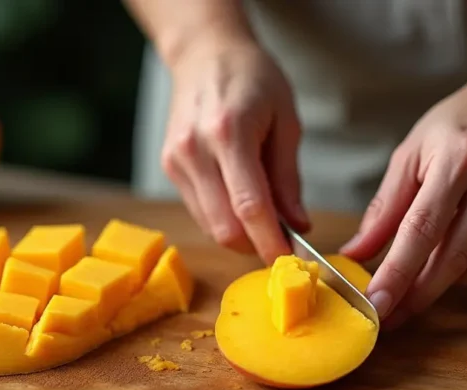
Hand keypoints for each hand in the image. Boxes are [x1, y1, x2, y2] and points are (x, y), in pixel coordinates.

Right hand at [160, 35, 309, 263]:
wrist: (205, 53)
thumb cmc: (252, 79)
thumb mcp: (286, 120)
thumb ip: (288, 178)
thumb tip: (298, 225)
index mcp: (229, 132)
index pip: (250, 206)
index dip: (270, 241)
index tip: (291, 259)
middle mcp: (195, 150)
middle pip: (224, 226)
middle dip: (255, 245)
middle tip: (282, 244)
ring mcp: (176, 161)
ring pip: (209, 225)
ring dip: (239, 235)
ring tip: (264, 220)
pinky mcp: (169, 167)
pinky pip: (199, 210)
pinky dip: (223, 218)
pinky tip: (240, 203)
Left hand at [340, 79, 466, 327]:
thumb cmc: (460, 125)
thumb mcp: (412, 153)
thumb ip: (384, 207)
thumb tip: (356, 254)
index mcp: (459, 159)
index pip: (421, 229)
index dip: (396, 273)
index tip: (376, 304)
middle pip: (453, 257)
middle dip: (418, 294)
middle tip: (390, 316)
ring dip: (449, 282)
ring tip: (427, 271)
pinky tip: (462, 259)